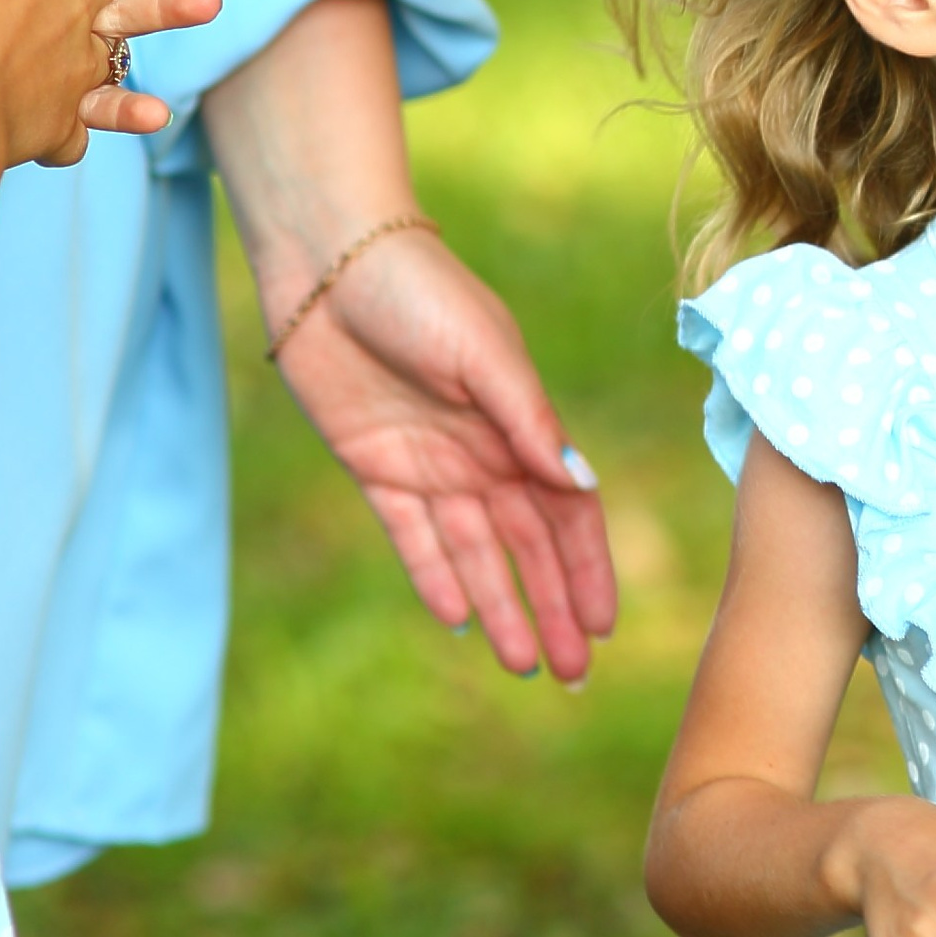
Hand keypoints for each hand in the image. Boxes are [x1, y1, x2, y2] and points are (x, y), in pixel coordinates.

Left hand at [274, 223, 617, 682]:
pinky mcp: (377, 468)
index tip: (603, 626)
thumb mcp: (483, 353)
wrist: (332, 261)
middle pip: (526, 546)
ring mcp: (432, 464)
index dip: (587, 569)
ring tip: (522, 665)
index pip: (568, 512)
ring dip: (499, 607)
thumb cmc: (420, 290)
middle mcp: (483, 453)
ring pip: (473, 554)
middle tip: (570, 674)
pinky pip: (412, 538)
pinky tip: (456, 620)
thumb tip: (582, 485)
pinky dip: (434, 578)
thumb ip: (529, 420)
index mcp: (521, 423)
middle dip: (551, 608)